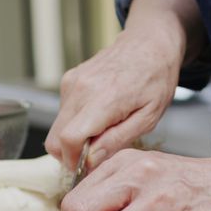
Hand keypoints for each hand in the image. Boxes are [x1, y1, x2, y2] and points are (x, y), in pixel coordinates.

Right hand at [44, 0, 204, 169]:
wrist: (149, 42)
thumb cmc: (155, 78)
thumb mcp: (148, 117)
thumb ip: (117, 141)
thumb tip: (90, 162)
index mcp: (103, 99)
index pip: (69, 139)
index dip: (73, 161)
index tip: (86, 168)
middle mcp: (80, 89)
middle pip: (54, 138)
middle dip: (70, 155)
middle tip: (95, 154)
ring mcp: (71, 83)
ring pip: (56, 128)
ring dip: (74, 138)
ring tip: (103, 130)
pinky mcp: (68, 80)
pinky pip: (62, 113)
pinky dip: (75, 122)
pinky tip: (99, 114)